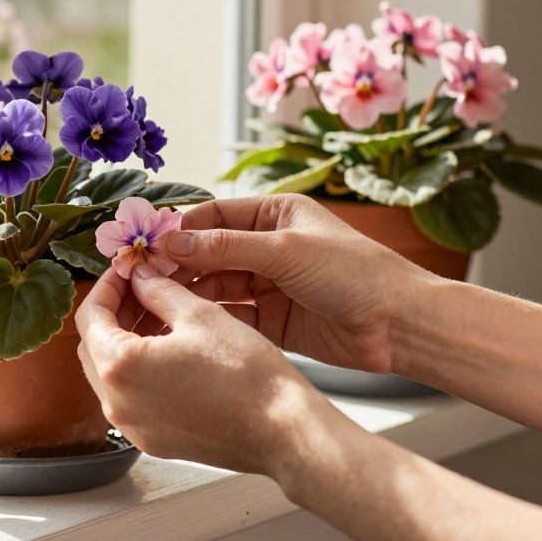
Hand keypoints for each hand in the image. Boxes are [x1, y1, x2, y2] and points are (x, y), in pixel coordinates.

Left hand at [74, 267, 350, 475]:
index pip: (90, 316)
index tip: (126, 269)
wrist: (284, 432)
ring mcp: (134, 427)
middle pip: (94, 346)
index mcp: (119, 368)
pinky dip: (140, 369)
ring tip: (159, 313)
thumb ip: (157, 291)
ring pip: (112, 373)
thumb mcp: (199, 314)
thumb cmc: (247, 375)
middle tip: (141, 286)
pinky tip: (170, 348)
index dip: (106, 285)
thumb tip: (140, 277)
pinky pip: (132, 397)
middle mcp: (117, 404)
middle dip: (114, 311)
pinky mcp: (154, 441)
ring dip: (126, 340)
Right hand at [162, 195, 441, 372]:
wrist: (401, 326)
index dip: (179, 230)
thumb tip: (170, 243)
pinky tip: (184, 325)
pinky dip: (209, 320)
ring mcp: (270, 285)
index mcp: (275, 215)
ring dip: (188, 294)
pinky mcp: (273, 322)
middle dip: (177, 265)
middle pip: (209, 253)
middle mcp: (269, 247)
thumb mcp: (284, 251)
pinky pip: (231, 316)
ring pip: (216, 286)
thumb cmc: (354, 274)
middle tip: (141, 280)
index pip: (213, 216)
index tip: (145, 245)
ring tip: (154, 305)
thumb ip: (225, 247)